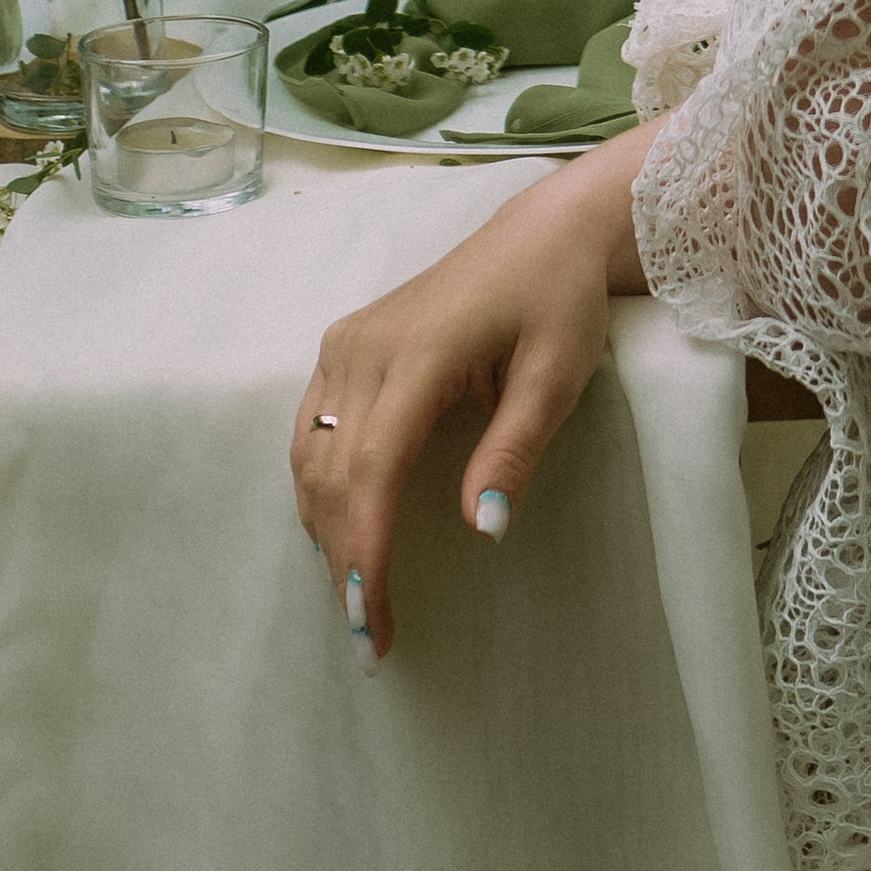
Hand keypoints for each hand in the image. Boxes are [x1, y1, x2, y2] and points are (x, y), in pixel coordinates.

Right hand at [291, 125, 654, 666]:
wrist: (542, 233)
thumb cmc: (559, 300)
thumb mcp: (558, 374)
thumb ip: (516, 450)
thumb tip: (481, 530)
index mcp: (420, 351)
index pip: (375, 466)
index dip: (367, 548)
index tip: (371, 619)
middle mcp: (366, 346)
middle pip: (335, 471)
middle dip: (346, 559)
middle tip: (369, 637)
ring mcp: (348, 341)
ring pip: (312, 455)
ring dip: (327, 531)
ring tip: (357, 598)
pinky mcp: (345, 344)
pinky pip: (311, 428)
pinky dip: (319, 489)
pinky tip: (339, 532)